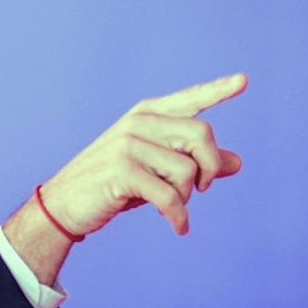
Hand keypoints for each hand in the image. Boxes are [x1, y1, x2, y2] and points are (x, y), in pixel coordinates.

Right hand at [41, 72, 246, 236]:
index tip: (243, 81)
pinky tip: (178, 227)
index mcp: (146, 114)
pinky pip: (169, 196)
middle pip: (201, 134)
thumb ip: (194, 162)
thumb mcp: (157, 170)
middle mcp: (139, 122)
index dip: (217, 90)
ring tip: (171, 206)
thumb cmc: (114, 185)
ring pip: (187, 169)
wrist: (64, 204)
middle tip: (203, 189)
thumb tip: (237, 162)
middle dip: (210, 167)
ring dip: (186, 196)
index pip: (189, 99)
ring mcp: (128, 144)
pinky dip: (178, 216)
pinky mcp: (122, 170)